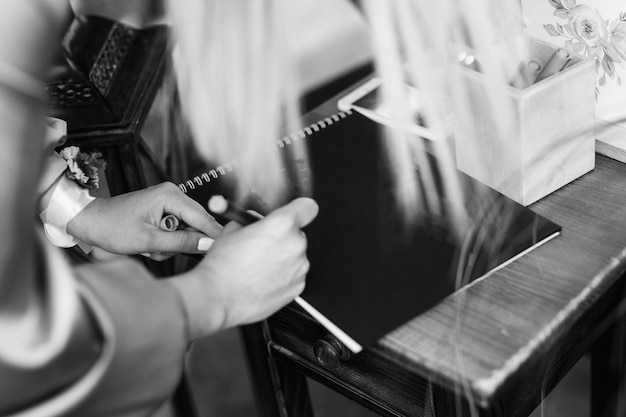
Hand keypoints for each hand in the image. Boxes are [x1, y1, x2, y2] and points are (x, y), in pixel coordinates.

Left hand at [67, 182, 221, 256]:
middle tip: (162, 249)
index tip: (222, 252)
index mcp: (170, 195)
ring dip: (171, 244)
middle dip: (183, 241)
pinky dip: (166, 240)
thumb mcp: (148, 240)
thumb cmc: (113, 228)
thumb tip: (208, 244)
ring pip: (186, 229)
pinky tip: (149, 243)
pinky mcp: (164, 209)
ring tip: (150, 247)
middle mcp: (173, 194)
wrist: (91, 222)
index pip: (203, 218)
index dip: (213, 236)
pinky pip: (176, 229)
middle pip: (197, 223)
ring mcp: (168, 201)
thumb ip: (181, 243)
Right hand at [168, 197, 318, 339]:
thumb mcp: (233, 229)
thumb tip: (258, 221)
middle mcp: (295, 245)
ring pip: (296, 256)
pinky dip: (283, 276)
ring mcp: (299, 268)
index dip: (300, 210)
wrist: (218, 297)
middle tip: (262, 247)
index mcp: (282, 224)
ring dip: (282, 258)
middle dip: (282, 238)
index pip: (307, 207)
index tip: (294, 214)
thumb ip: (253, 221)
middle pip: (298, 234)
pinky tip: (263, 279)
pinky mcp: (298, 287)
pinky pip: (294, 275)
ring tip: (258, 267)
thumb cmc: (222, 265)